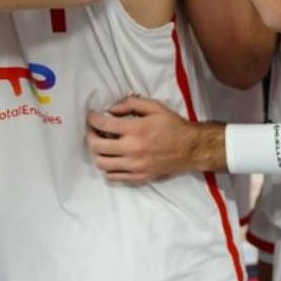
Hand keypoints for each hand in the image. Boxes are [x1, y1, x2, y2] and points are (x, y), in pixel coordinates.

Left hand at [86, 96, 224, 181]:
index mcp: (135, 130)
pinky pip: (114, 177)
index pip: (103, 125)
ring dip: (97, 153)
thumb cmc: (173, 125)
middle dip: (90, 135)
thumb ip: (131, 103)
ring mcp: (134, 166)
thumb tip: (112, 109)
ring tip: (101, 145)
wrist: (191, 148)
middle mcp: (132, 150)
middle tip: (92, 130)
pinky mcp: (139, 177)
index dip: (92, 119)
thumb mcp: (155, 107)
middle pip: (97, 146)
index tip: (91, 116)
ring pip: (102, 164)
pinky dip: (108, 168)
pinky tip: (112, 159)